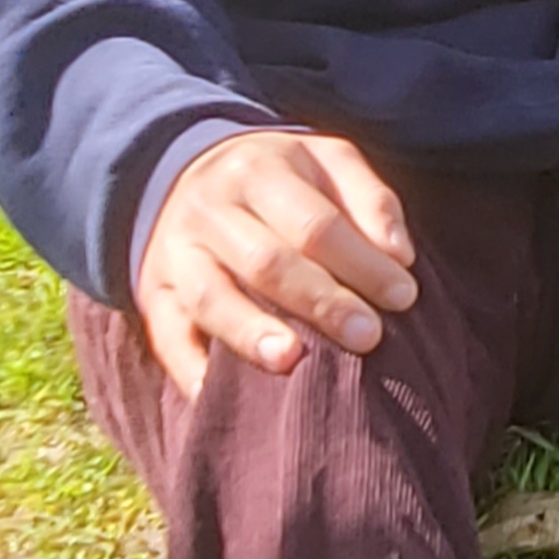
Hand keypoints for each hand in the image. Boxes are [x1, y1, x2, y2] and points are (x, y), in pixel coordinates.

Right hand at [134, 128, 416, 398]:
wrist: (183, 174)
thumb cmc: (280, 181)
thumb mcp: (327, 162)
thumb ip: (369, 199)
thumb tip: (400, 255)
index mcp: (257, 171)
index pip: (314, 223)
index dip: (361, 262)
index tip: (404, 296)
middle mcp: (209, 210)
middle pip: (266, 261)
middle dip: (320, 302)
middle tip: (369, 337)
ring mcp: (175, 256)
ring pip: (211, 298)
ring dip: (252, 334)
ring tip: (293, 362)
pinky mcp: (154, 298)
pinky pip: (167, 338)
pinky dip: (191, 370)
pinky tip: (220, 395)